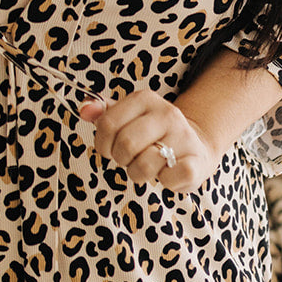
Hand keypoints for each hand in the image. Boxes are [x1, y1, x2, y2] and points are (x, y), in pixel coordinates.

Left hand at [77, 89, 220, 192]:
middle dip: (121, 159)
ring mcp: (183, 137)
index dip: (102, 143)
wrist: (197, 145)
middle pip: (125, 144)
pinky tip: (167, 174)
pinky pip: (169, 179)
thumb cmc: (153, 134)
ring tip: (147, 167)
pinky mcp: (196, 162)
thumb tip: (84, 109)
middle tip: (130, 159)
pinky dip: (164, 183)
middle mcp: (166, 113)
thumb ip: (103, 112)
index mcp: (145, 99)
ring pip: (143, 165)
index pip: (107, 123)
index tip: (109, 149)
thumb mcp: (129, 117)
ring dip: (138, 174)